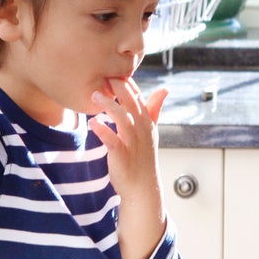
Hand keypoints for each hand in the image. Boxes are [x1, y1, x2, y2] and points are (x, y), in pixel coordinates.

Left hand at [89, 76, 167, 200]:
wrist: (143, 187)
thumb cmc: (143, 157)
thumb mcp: (151, 131)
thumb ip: (155, 109)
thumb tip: (165, 88)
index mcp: (147, 122)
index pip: (138, 97)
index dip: (128, 83)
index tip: (114, 71)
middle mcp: (142, 130)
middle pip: (132, 103)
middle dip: (119, 89)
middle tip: (105, 76)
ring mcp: (132, 143)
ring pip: (122, 118)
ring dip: (109, 106)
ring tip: (94, 96)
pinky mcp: (121, 156)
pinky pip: (112, 140)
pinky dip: (102, 131)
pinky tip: (93, 123)